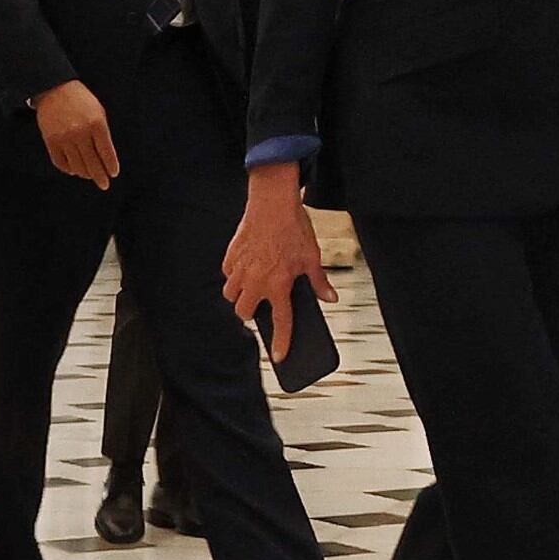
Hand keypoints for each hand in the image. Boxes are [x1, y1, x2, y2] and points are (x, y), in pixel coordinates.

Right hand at [33, 80, 118, 186]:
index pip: (106, 153)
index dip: (111, 166)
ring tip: (89, 175)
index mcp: (96, 124)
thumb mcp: (98, 112)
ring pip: (77, 166)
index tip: (113, 174)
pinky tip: (74, 170)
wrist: (54, 89)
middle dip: (100, 177)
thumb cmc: (80, 100)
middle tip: (104, 184)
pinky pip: (61, 163)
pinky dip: (69, 169)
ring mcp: (65, 138)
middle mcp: (81, 133)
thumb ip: (102, 134)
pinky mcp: (51, 141)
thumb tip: (106, 158)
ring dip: (85, 174)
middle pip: (93, 163)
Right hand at [220, 162, 332, 359]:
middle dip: (251, 314)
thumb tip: (330, 299)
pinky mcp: (231, 256)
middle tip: (262, 306)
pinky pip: (228, 275)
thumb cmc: (294, 229)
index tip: (280, 358)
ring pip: (231, 296)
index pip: (281, 322)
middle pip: (244, 313)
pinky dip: (234, 277)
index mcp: (279, 284)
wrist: (273, 202)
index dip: (282, 343)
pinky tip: (245, 270)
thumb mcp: (312, 257)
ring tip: (252, 289)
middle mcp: (256, 281)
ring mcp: (241, 269)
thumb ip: (319, 282)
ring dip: (239, 297)